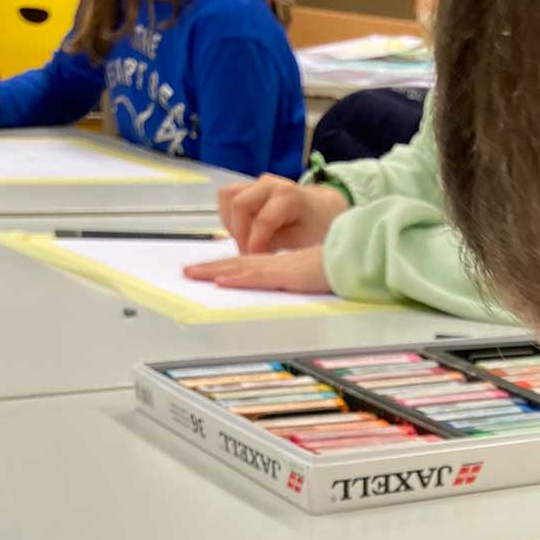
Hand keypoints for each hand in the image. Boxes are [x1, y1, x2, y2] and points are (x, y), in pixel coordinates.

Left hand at [182, 244, 330, 292]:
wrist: (353, 258)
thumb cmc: (336, 267)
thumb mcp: (309, 274)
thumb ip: (296, 276)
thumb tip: (292, 281)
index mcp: (278, 264)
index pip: (245, 265)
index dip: (224, 267)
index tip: (206, 271)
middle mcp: (273, 263)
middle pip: (236, 264)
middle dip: (210, 268)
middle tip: (187, 272)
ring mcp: (278, 268)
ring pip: (240, 268)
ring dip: (214, 271)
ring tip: (193, 275)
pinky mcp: (285, 276)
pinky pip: (257, 277)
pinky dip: (238, 279)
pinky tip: (222, 281)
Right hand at [216, 172, 349, 252]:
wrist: (323, 209)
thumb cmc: (316, 226)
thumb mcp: (302, 241)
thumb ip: (275, 244)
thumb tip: (249, 253)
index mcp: (288, 195)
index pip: (262, 220)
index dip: (254, 245)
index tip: (255, 261)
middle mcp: (269, 183)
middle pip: (238, 204)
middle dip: (240, 234)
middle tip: (248, 255)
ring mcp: (257, 183)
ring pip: (227, 197)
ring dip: (231, 223)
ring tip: (246, 242)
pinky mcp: (249, 187)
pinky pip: (227, 198)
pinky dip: (231, 217)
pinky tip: (245, 232)